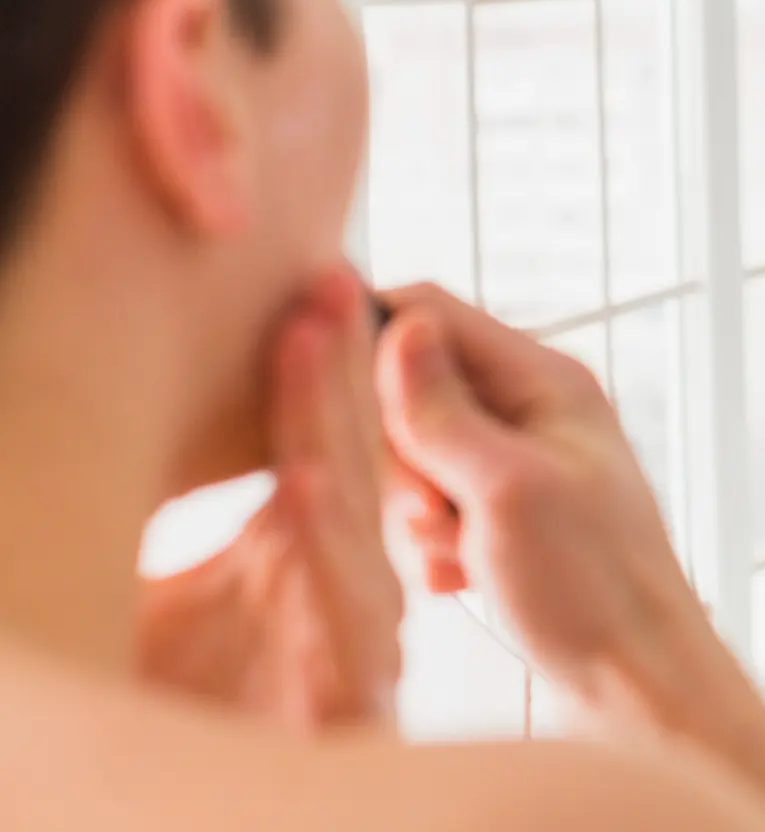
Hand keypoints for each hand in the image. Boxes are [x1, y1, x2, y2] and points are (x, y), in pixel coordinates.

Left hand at [137, 267, 401, 733]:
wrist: (204, 821)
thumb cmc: (198, 720)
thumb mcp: (171, 606)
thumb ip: (179, 532)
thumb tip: (117, 446)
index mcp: (307, 567)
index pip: (321, 450)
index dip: (316, 373)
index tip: (313, 289)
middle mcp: (341, 601)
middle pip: (348, 469)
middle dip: (340, 374)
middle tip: (333, 281)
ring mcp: (351, 654)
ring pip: (352, 528)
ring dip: (335, 433)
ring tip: (318, 345)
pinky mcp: (346, 709)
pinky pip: (340, 616)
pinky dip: (323, 546)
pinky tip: (307, 484)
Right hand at [373, 285, 724, 737]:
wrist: (638, 685)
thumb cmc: (594, 588)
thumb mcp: (507, 491)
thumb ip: (444, 412)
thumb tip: (399, 323)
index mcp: (545, 381)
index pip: (433, 313)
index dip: (372, 344)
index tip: (329, 397)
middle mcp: (531, 412)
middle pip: (409, 393)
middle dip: (401, 459)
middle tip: (433, 513)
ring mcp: (515, 467)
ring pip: (410, 462)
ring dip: (416, 516)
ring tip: (460, 556)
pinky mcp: (500, 520)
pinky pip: (427, 515)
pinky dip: (433, 551)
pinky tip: (466, 582)